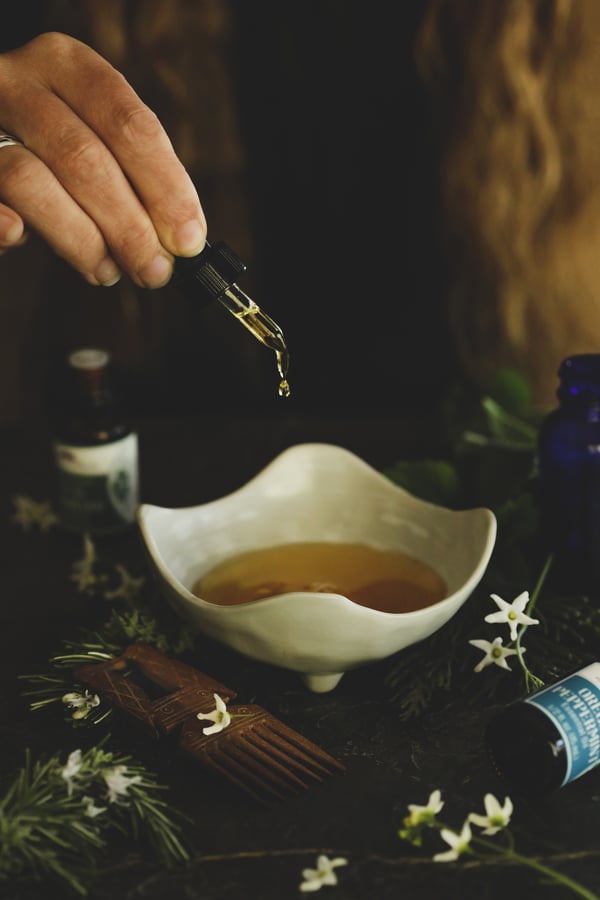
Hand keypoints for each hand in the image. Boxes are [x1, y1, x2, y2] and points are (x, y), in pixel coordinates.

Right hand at [0, 32, 206, 286]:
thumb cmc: (52, 152)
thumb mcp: (96, 142)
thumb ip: (134, 180)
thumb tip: (181, 238)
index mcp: (67, 66)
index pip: (129, 123)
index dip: (165, 186)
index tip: (188, 238)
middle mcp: (18, 82)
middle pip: (83, 157)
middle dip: (129, 226)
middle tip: (155, 271)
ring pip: (29, 180)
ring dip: (80, 238)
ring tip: (108, 270)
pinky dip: (3, 226)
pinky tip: (22, 239)